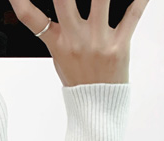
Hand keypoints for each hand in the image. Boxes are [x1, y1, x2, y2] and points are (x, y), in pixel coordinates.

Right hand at [7, 0, 150, 85]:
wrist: (98, 107)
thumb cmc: (80, 79)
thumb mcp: (59, 56)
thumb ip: (56, 29)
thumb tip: (54, 5)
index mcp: (58, 42)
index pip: (30, 17)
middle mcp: (75, 40)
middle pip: (64, 0)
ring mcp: (98, 42)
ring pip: (101, 0)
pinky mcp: (120, 46)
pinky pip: (133, 15)